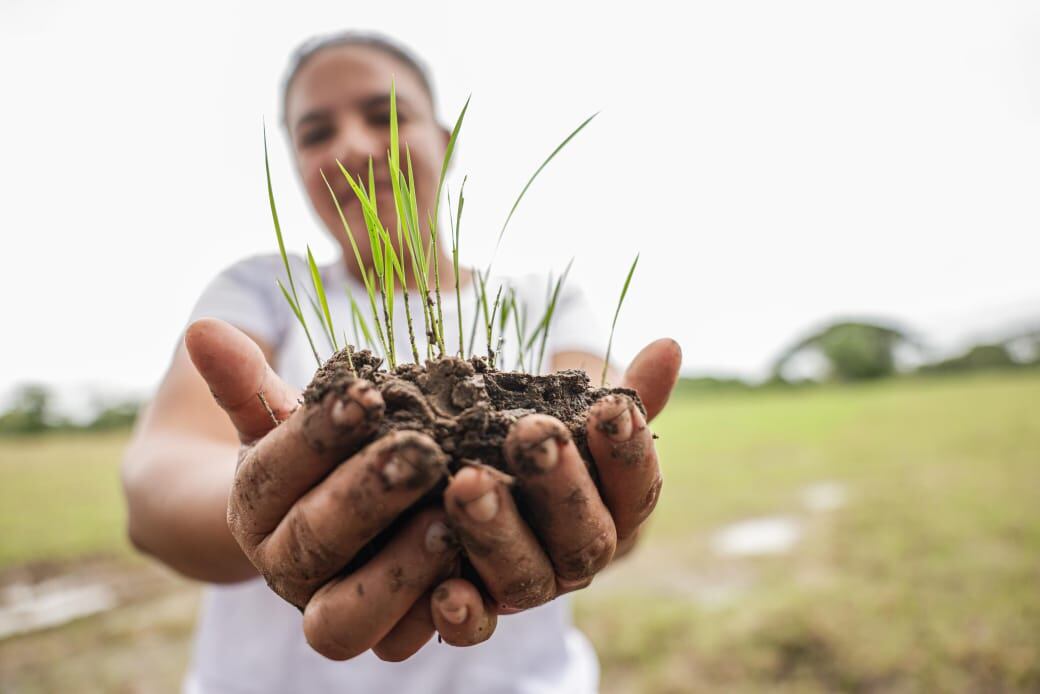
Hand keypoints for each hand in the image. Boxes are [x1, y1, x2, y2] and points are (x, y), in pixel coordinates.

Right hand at [184, 318, 468, 660]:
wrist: (319, 523)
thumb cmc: (313, 454)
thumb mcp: (280, 417)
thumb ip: (247, 381)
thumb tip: (201, 330)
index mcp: (254, 505)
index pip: (275, 469)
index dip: (317, 434)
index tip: (366, 394)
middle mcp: (284, 566)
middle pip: (311, 541)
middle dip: (366, 497)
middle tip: (422, 453)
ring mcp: (329, 610)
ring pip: (346, 615)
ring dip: (399, 568)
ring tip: (450, 519)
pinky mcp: (384, 635)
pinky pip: (405, 640)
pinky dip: (438, 615)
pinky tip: (475, 573)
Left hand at [433, 339, 681, 642]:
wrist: (498, 490)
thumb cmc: (552, 441)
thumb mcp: (583, 414)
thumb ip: (627, 391)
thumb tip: (670, 346)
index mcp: (618, 510)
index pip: (636, 486)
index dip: (628, 451)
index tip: (611, 407)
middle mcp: (581, 555)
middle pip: (583, 536)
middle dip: (559, 486)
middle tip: (531, 436)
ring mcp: (532, 586)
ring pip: (526, 577)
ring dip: (497, 532)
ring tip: (467, 483)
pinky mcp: (480, 609)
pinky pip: (477, 626)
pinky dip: (464, 614)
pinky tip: (442, 589)